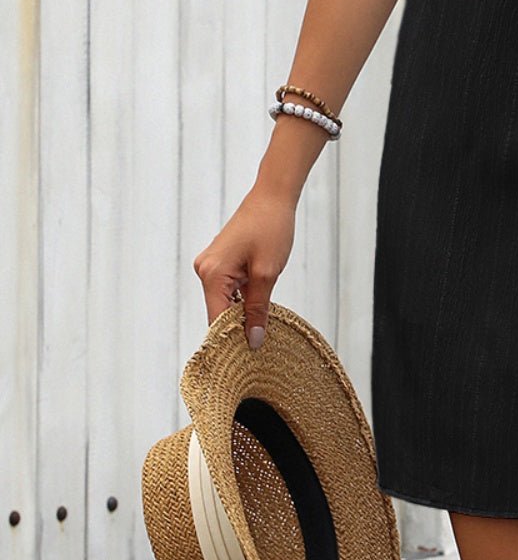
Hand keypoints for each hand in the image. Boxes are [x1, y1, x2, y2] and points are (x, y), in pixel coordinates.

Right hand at [192, 184, 296, 347]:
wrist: (272, 198)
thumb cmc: (271, 230)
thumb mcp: (267, 274)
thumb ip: (258, 309)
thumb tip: (253, 341)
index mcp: (211, 275)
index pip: (217, 321)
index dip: (231, 342)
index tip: (248, 361)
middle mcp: (204, 271)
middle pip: (219, 313)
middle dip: (237, 330)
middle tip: (260, 350)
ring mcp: (210, 266)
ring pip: (224, 303)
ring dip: (241, 315)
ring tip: (261, 334)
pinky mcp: (219, 263)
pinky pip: (227, 291)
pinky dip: (241, 301)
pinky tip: (258, 311)